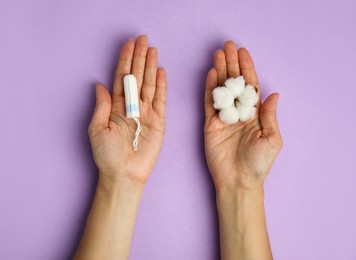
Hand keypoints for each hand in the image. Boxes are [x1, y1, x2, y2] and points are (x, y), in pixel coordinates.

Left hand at [88, 35, 166, 187]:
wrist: (123, 174)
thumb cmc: (107, 155)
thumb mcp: (97, 128)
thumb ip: (101, 106)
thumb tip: (99, 84)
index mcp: (115, 106)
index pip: (121, 78)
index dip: (125, 61)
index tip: (129, 45)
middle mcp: (131, 106)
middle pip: (136, 77)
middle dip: (139, 58)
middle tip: (143, 39)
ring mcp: (146, 113)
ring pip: (149, 85)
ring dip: (150, 67)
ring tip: (153, 50)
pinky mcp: (159, 121)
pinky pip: (161, 100)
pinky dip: (161, 86)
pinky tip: (160, 72)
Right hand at [204, 41, 281, 190]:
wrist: (238, 181)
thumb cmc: (258, 163)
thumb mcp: (272, 139)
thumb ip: (270, 115)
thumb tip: (273, 93)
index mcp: (255, 114)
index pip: (251, 86)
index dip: (247, 68)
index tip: (243, 52)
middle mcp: (239, 112)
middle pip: (235, 83)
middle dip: (232, 64)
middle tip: (227, 46)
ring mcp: (224, 117)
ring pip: (221, 89)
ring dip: (220, 71)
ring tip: (218, 54)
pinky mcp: (211, 124)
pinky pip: (209, 103)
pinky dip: (209, 89)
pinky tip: (210, 74)